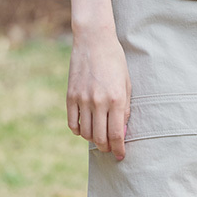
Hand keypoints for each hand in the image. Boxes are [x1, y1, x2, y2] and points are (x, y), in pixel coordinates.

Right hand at [67, 22, 131, 155]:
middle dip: (106, 148)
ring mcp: (82, 99)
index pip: (117, 135)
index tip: (121, 156)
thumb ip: (124, 109)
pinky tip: (85, 129)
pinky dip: (79, 131)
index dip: (119, 149)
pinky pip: (73, 123)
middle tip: (110, 149)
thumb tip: (122, 132)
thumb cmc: (115, 61)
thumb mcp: (126, 84)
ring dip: (93, 140)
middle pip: (100, 138)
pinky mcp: (70, 96)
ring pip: (86, 133)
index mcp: (116, 99)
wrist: (94, 41)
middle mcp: (99, 101)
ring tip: (99, 137)